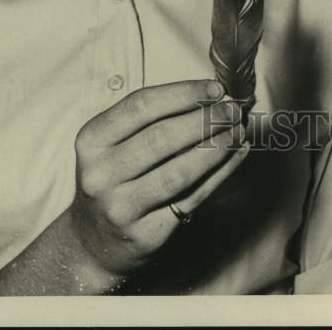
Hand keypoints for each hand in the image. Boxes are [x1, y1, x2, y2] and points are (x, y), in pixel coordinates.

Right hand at [67, 78, 247, 281]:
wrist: (93, 244)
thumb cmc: (115, 180)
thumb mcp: (116, 145)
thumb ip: (154, 120)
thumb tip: (211, 97)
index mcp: (92, 140)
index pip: (141, 106)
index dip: (182, 93)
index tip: (215, 88)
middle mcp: (100, 174)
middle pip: (161, 137)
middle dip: (205, 119)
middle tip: (233, 109)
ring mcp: (120, 207)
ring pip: (179, 171)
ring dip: (217, 147)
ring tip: (238, 131)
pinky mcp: (145, 233)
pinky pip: (192, 197)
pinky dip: (220, 173)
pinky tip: (236, 155)